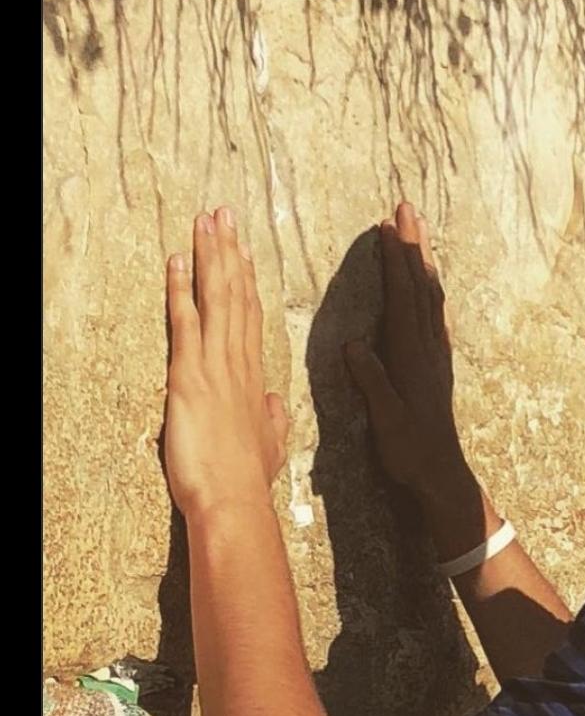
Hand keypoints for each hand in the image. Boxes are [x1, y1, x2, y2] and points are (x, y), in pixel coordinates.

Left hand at [164, 207, 288, 517]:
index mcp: (253, 377)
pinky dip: (181, 288)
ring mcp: (215, 364)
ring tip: (207, 221)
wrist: (234, 501)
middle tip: (225, 214)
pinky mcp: (188, 374)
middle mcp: (237, 362)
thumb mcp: (269, 446)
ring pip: (216, 297)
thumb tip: (273, 405)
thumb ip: (272, 420)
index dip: (248, 280)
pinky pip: (186, 321)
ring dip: (211, 255)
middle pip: (236, 294)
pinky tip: (178, 260)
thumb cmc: (248, 481)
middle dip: (230, 251)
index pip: (250, 317)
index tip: (245, 250)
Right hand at [345, 202, 463, 494]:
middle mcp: (426, 346)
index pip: (402, 296)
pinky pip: (435, 314)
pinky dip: (430, 289)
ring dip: (422, 260)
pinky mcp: (438, 363)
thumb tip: (350, 345)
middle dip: (412, 244)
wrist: (442, 474)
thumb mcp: (386, 420)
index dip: (394, 260)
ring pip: (430, 294)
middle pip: (420, 284)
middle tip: (406, 208)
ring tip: (416, 232)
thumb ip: (371, 382)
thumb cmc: (410, 450)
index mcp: (410, 354)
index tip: (386, 226)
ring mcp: (435, 352)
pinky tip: (430, 284)